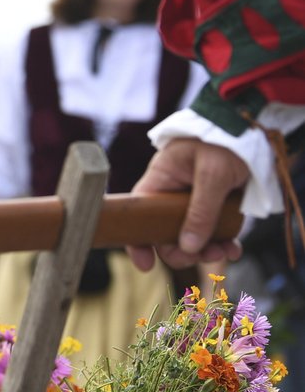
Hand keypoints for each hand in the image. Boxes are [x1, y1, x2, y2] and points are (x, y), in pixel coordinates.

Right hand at [128, 139, 248, 269]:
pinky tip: (233, 248)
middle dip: (182, 250)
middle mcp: (173, 194)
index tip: (145, 265)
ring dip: (207, 250)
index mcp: (160, 181)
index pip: (139, 217)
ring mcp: (195, 201)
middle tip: (201, 258)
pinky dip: (223, 242)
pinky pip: (214, 231)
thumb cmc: (224, 140)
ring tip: (224, 253)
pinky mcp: (216, 205)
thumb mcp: (212, 175)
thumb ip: (200, 212)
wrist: (254, 125)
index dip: (137, 242)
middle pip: (167, 233)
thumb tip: (188, 248)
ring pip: (193, 235)